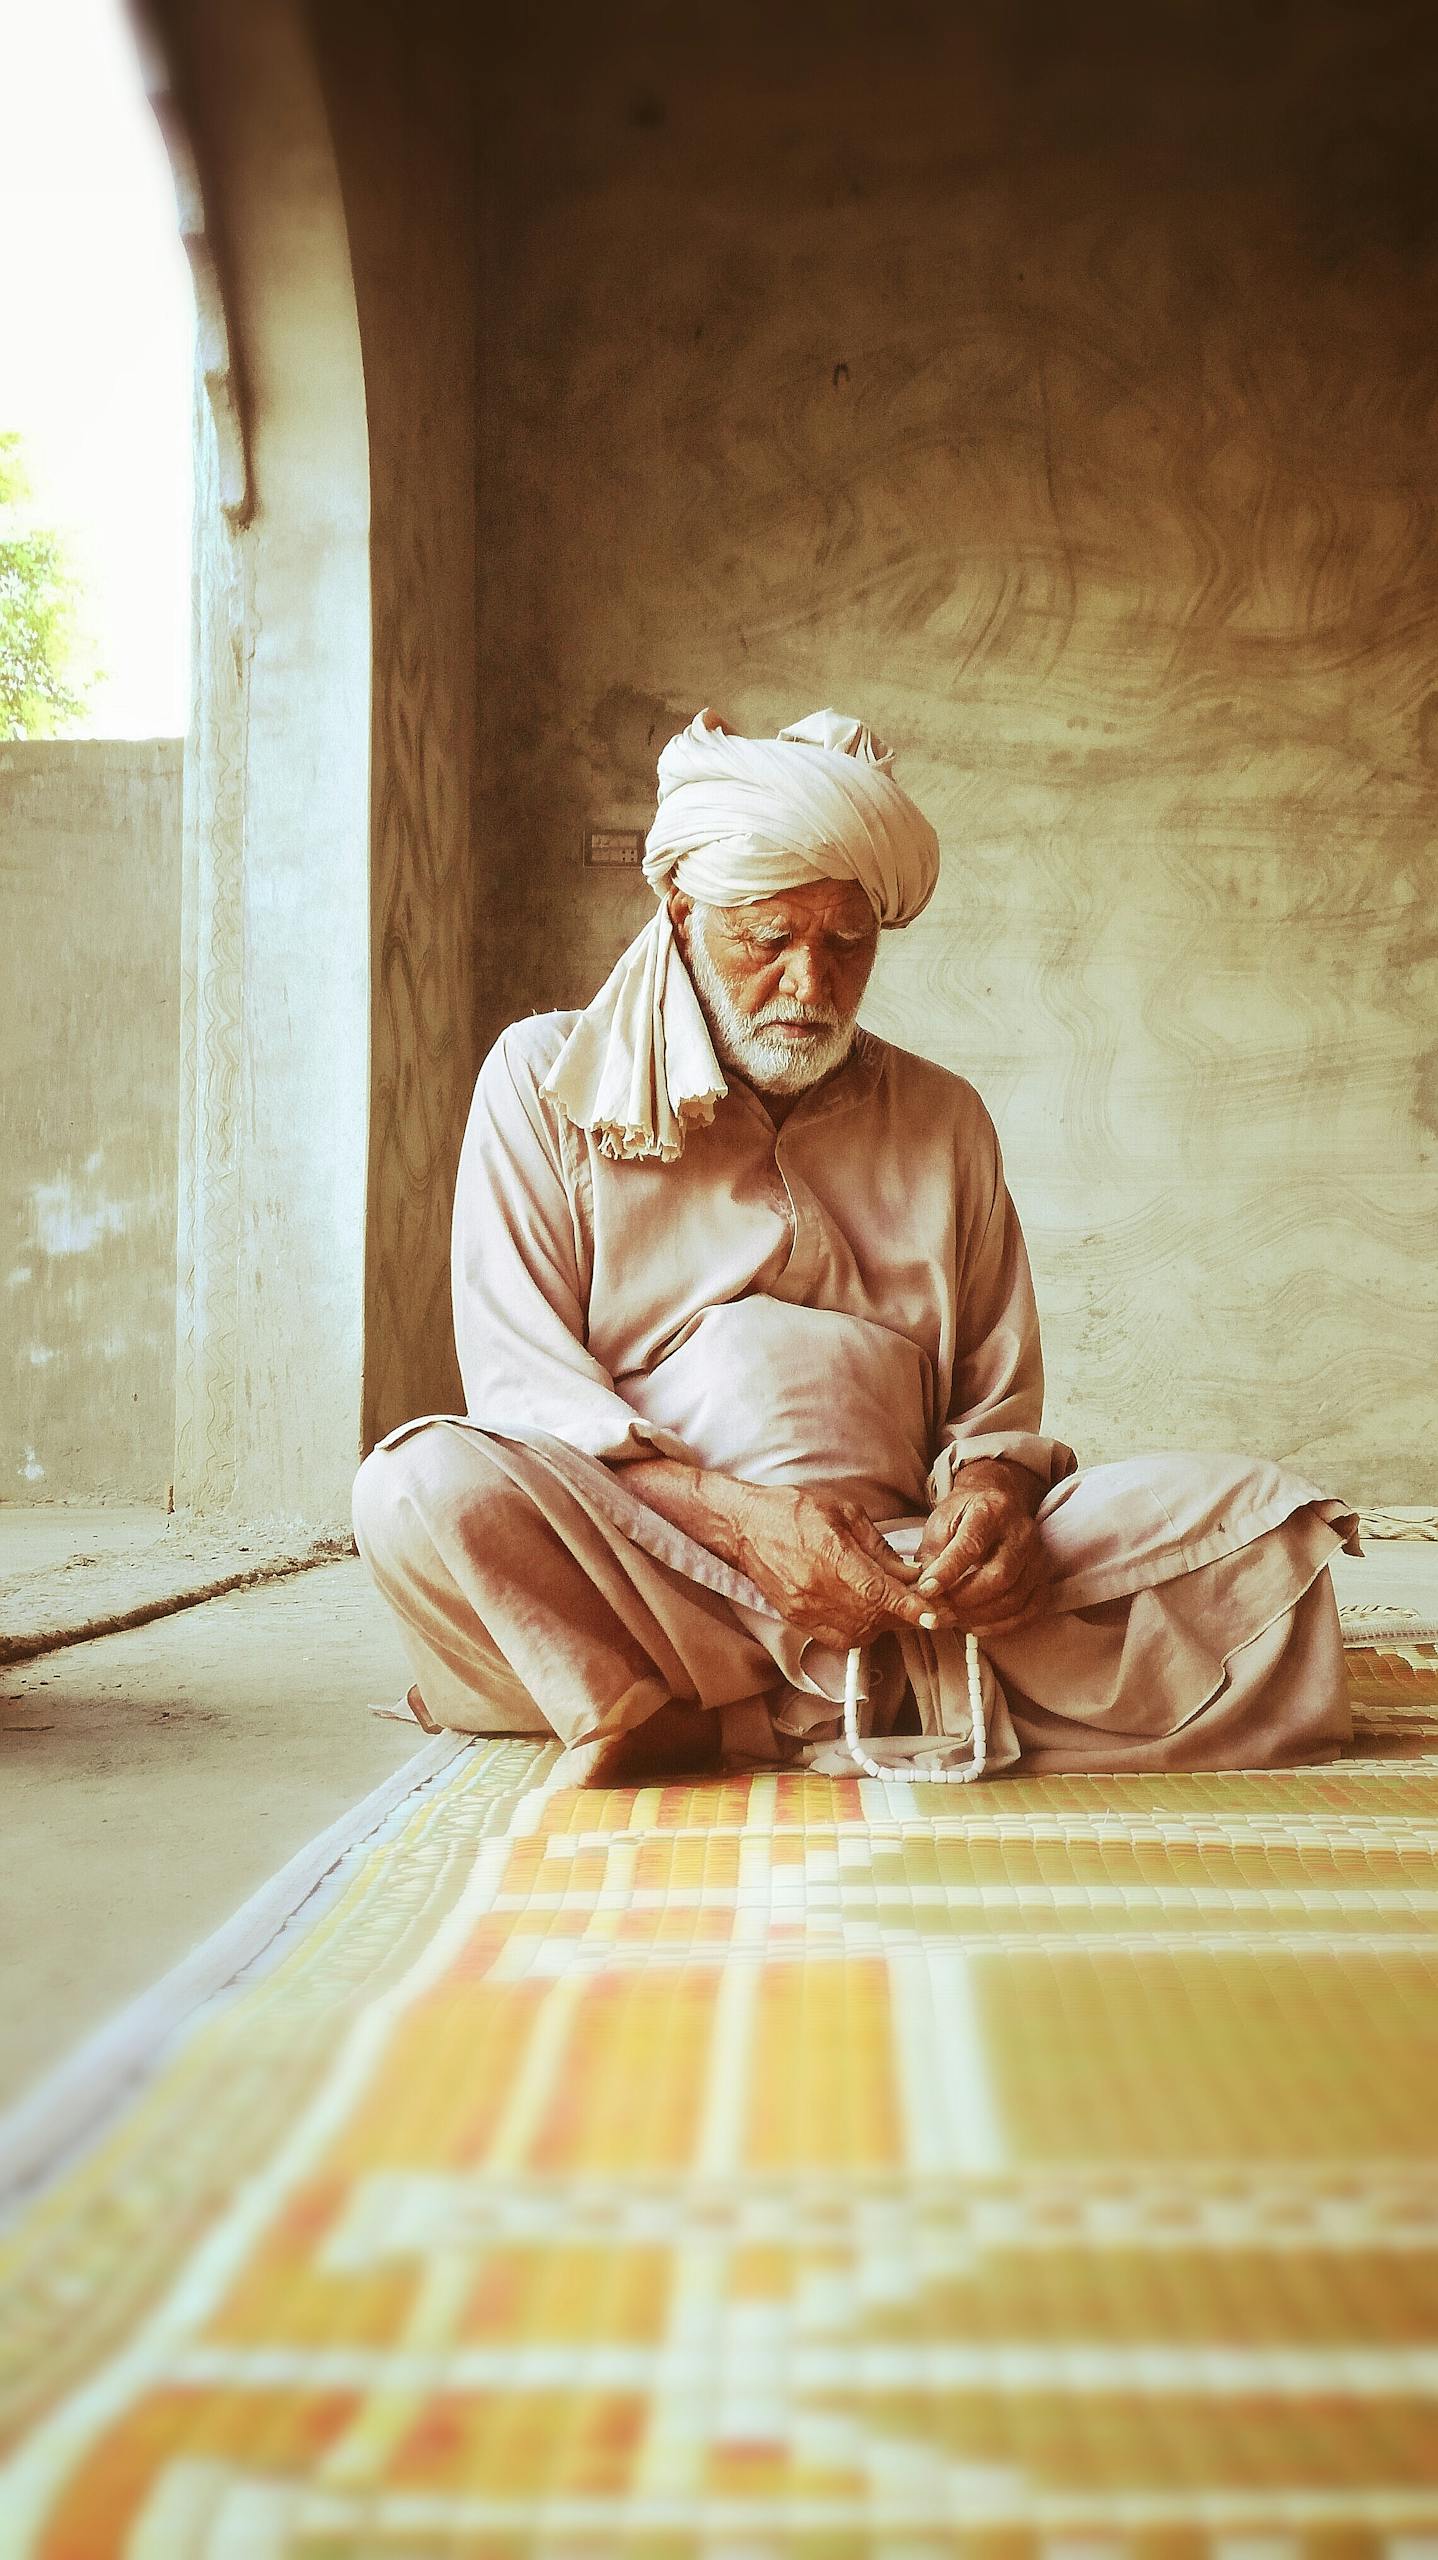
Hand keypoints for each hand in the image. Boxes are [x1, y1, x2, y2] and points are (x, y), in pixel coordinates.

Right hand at [730, 1482, 933, 1649]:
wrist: (743, 1526)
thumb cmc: (794, 1510)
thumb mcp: (844, 1512)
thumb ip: (879, 1548)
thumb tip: (911, 1574)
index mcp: (830, 1554)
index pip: (877, 1590)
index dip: (909, 1606)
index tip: (934, 1615)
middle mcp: (817, 1587)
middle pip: (873, 1615)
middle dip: (904, 1613)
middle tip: (924, 1604)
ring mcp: (805, 1608)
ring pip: (860, 1631)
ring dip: (884, 1623)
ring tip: (894, 1606)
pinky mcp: (796, 1619)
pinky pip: (839, 1638)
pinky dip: (861, 1631)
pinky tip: (868, 1614)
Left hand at [914, 1461, 1048, 1633]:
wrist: (999, 1500)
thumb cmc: (965, 1513)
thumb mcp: (941, 1522)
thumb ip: (932, 1555)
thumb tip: (923, 1592)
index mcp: (991, 1511)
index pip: (970, 1546)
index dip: (947, 1572)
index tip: (926, 1590)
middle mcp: (1021, 1532)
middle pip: (999, 1576)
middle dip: (965, 1600)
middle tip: (940, 1610)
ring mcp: (1037, 1555)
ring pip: (1015, 1597)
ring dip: (980, 1616)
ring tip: (953, 1619)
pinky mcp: (1044, 1575)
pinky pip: (1031, 1609)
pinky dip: (1004, 1625)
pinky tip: (978, 1626)